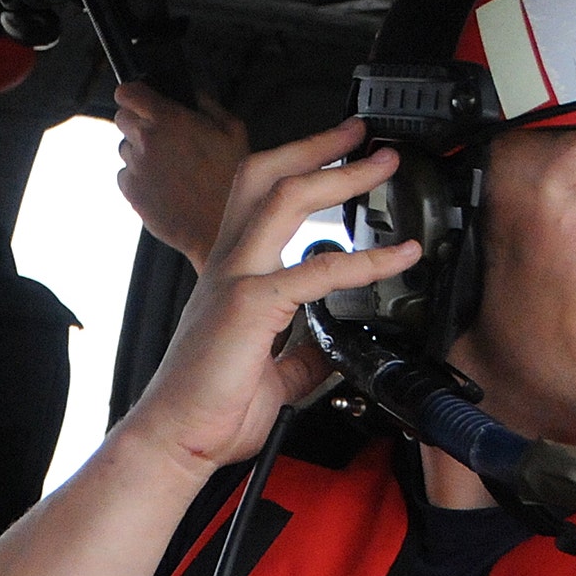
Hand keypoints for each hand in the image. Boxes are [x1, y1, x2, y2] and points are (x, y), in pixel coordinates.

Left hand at [114, 82, 251, 270]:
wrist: (224, 228)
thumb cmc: (234, 180)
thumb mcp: (233, 131)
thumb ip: (208, 104)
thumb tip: (192, 94)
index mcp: (169, 119)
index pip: (127, 92)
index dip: (133, 95)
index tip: (140, 100)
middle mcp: (146, 140)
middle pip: (121, 118)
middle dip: (137, 123)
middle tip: (162, 138)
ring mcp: (136, 168)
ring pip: (124, 149)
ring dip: (139, 153)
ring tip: (169, 168)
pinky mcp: (131, 193)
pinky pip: (125, 177)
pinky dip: (138, 179)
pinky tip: (164, 187)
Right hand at [117, 118, 420, 477]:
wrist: (175, 439)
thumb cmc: (209, 410)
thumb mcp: (273, 375)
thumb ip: (303, 354)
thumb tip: (334, 343)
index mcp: (233, 276)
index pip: (262, 201)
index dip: (300, 171)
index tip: (339, 158)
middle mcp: (230, 265)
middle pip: (266, 176)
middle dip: (316, 147)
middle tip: (362, 136)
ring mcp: (237, 279)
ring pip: (285, 198)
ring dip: (340, 174)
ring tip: (382, 164)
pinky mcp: (250, 305)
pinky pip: (316, 271)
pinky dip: (364, 260)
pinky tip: (399, 258)